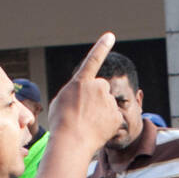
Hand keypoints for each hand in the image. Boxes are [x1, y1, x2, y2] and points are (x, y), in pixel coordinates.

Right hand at [47, 32, 120, 152]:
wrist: (72, 141)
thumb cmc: (61, 122)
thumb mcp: (61, 101)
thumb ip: (76, 93)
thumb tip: (85, 97)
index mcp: (81, 82)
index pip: (93, 60)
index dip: (102, 47)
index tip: (111, 36)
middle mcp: (98, 87)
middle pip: (100, 89)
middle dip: (96, 97)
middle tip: (84, 112)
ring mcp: (109, 101)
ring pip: (107, 104)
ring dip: (100, 111)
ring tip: (88, 124)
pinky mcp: (117, 115)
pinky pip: (113, 117)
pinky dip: (107, 123)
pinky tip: (97, 130)